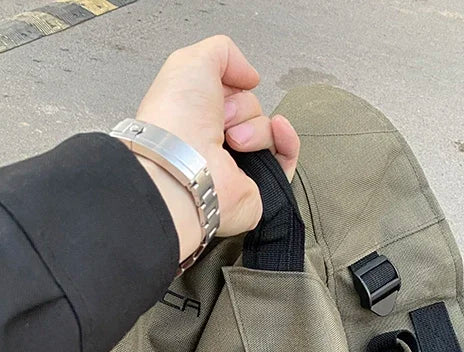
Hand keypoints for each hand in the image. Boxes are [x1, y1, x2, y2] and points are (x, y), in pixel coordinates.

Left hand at [134, 36, 299, 261]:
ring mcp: (235, 166)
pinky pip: (286, 157)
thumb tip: (249, 75)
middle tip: (221, 120)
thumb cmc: (176, 122)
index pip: (227, 92)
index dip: (228, 84)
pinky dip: (286, 140)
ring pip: (267, 131)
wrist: (184, 169)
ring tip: (234, 140)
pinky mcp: (256, 186)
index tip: (216, 90)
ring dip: (256, 128)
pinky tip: (278, 130)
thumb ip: (222, 52)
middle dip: (241, 107)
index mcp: (193, 117)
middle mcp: (212, 143)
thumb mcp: (192, 62)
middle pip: (249, 109)